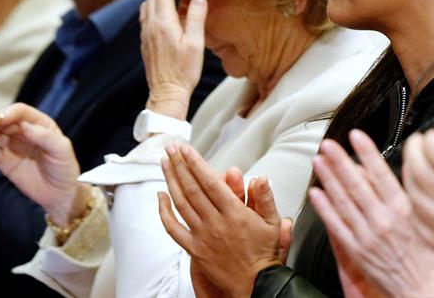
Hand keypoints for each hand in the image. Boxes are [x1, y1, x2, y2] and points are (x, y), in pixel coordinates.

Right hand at [0, 103, 88, 225]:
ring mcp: (12, 146)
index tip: (2, 119)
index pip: (21, 112)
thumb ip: (45, 136)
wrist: (60, 195)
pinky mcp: (5, 162)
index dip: (10, 112)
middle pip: (4, 120)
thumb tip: (24, 125)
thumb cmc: (64, 168)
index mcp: (39, 124)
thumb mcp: (62, 150)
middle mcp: (24, 132)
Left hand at [140, 0, 206, 118]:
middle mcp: (150, 25)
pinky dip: (154, 9)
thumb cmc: (184, 70)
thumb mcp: (196, 43)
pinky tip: (168, 15)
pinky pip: (146, 17)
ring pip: (146, 4)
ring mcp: (145, 33)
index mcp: (163, 22)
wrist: (167, 93)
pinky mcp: (144, 41)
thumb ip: (196, 16)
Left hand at [157, 144, 285, 296]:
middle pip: (191, 188)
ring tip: (164, 163)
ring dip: (170, 180)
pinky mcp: (194, 248)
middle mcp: (215, 222)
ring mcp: (202, 235)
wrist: (254, 285)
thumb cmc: (263, 254)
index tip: (185, 149)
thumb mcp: (273, 223)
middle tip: (170, 148)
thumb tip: (260, 177)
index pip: (210, 181)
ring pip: (181, 203)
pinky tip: (160, 197)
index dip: (195, 163)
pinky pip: (174, 228)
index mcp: (234, 213)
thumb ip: (265, 198)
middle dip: (179, 165)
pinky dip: (164, 212)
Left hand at [308, 131, 433, 297]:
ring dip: (328, 179)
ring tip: (318, 162)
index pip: (382, 174)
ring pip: (343, 201)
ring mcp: (368, 235)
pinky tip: (316, 194)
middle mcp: (384, 220)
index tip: (356, 136)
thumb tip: (384, 172)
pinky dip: (325, 208)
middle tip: (328, 144)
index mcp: (404, 210)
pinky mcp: (357, 251)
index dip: (367, 153)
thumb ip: (405, 194)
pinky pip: (336, 226)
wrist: (425, 290)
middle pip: (357, 184)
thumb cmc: (429, 256)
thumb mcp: (425, 218)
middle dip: (340, 161)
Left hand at [403, 114, 433, 291]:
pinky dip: (412, 201)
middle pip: (418, 169)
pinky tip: (417, 194)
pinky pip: (415, 217)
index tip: (432, 136)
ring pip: (412, 191)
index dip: (430, 140)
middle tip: (417, 143)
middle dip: (413, 150)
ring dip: (408, 173)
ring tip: (413, 163)